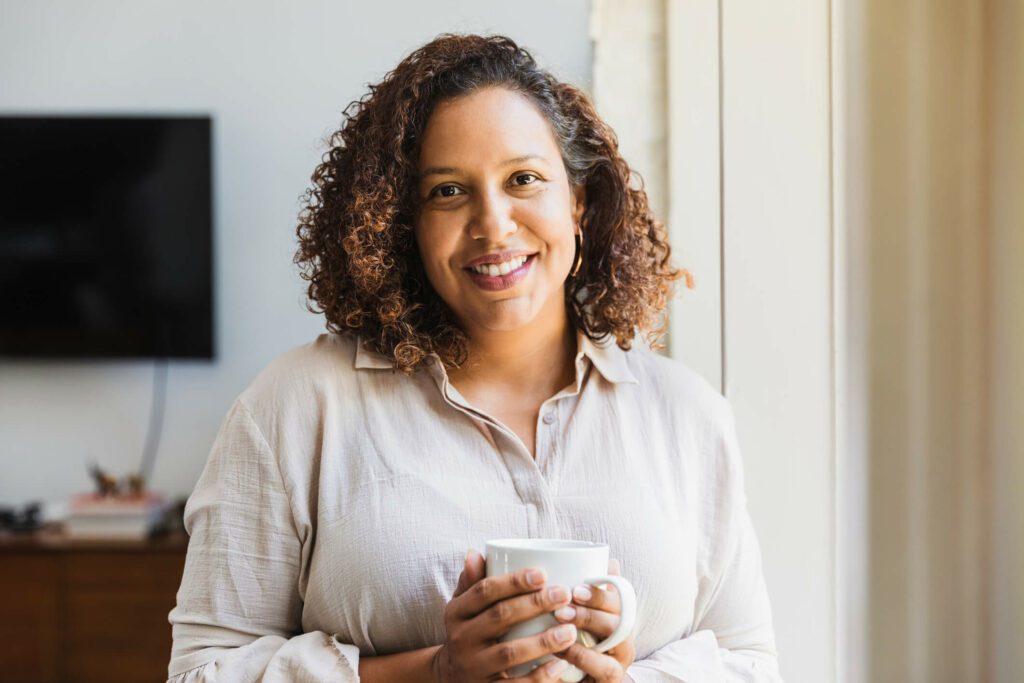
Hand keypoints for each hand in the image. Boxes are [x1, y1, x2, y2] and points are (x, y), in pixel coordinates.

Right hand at [433, 549, 583, 681]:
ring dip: (542, 641)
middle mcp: (461, 638)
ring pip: (509, 652)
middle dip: (534, 604)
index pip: (484, 591)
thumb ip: (472, 581)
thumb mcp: (463, 607)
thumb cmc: (469, 631)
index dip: (513, 581)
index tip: (542, 573)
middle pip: (500, 616)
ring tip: (570, 630)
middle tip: (564, 594)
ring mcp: (474, 666)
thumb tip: (476, 553)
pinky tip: (560, 665)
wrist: (450, 677)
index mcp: (457, 612)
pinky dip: (538, 677)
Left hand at [551, 558, 636, 682]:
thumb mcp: (581, 614)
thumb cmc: (580, 644)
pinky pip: (606, 670)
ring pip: (616, 642)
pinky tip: (559, 651)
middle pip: (620, 620)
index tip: (577, 588)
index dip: (601, 592)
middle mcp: (625, 640)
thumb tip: (606, 559)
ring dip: (587, 636)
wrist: (577, 680)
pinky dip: (583, 658)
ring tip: (559, 625)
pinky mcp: (612, 681)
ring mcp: (621, 662)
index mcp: (620, 618)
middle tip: (562, 608)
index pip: (620, 599)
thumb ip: (589, 591)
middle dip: (592, 612)